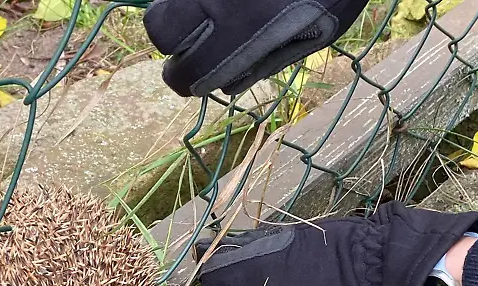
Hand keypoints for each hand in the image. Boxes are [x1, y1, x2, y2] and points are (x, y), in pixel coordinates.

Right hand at [142, 0, 369, 96]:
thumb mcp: (318, 35)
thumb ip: (267, 62)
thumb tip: (227, 86)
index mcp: (243, 28)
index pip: (186, 69)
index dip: (184, 81)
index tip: (192, 80)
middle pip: (159, 28)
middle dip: (173, 42)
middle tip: (198, 43)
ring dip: (182, 12)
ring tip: (213, 15)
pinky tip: (230, 0)